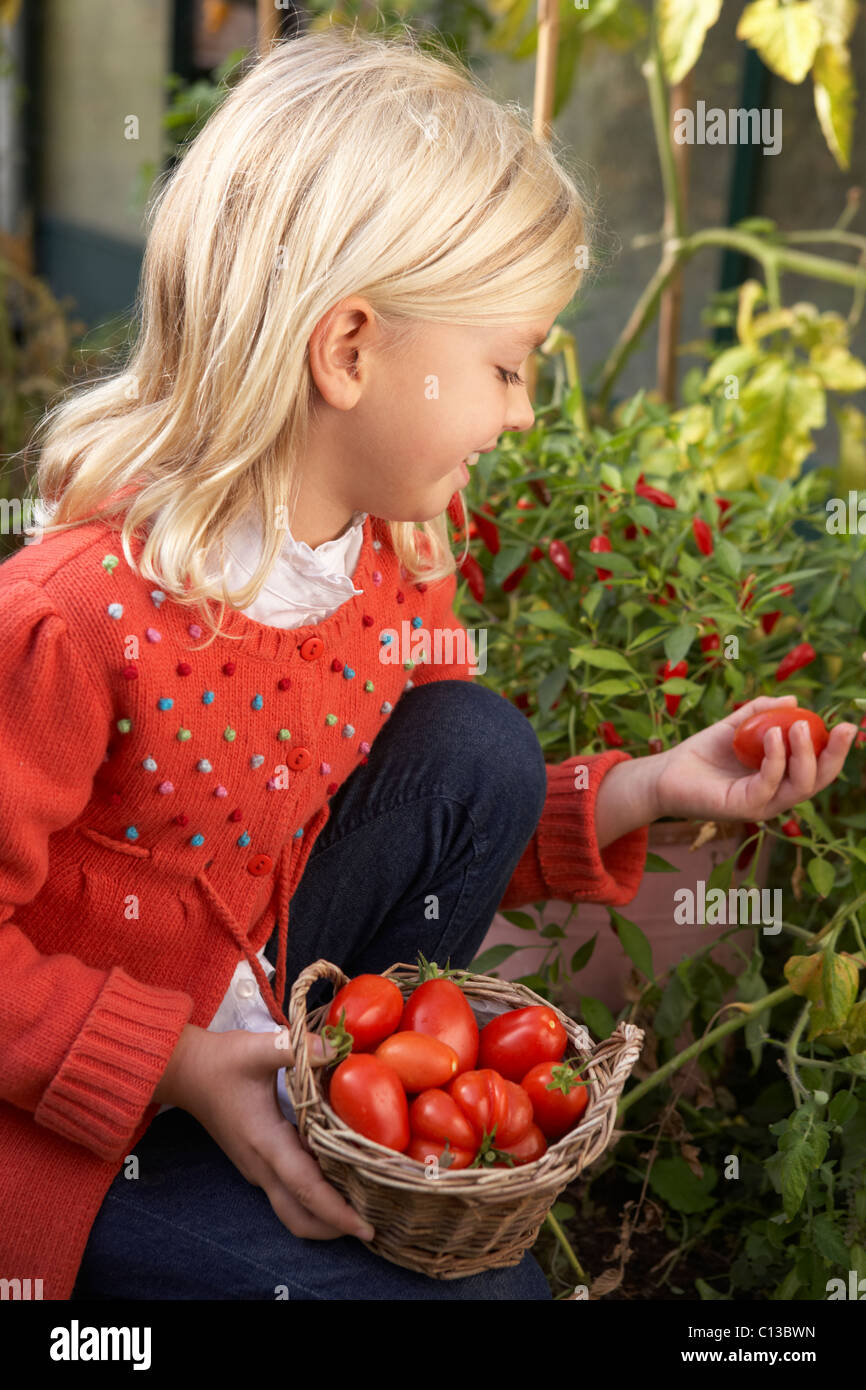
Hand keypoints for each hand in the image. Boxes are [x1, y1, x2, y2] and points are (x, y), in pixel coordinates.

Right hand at [157, 1024, 375, 1242]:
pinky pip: (288, 1191)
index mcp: (266, 1142)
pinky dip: (313, 1196)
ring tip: (363, 1204)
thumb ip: (296, 1050)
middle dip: (334, 1227)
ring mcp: (256, 1167)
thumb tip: (335, 1048)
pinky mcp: (256, 1162)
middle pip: (299, 1215)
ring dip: (324, 1215)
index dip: (337, 1211)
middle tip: (372, 1225)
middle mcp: (261, 1165)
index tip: (366, 1229)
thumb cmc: (221, 1061)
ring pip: (292, 1208)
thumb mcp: (258, 1049)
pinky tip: (338, 1177)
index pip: (306, 1188)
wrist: (184, 1072)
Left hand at [653, 694, 858, 824]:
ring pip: (799, 785)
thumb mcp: (736, 725)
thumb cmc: (704, 752)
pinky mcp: (743, 808)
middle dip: (835, 755)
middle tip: (843, 728)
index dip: (836, 750)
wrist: (666, 772)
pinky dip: (775, 759)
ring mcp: (762, 804)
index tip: (848, 725)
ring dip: (805, 754)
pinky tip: (772, 735)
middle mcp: (777, 795)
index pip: (818, 768)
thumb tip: (793, 701)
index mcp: (781, 778)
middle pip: (818, 780)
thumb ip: (762, 712)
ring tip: (800, 726)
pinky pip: (768, 784)